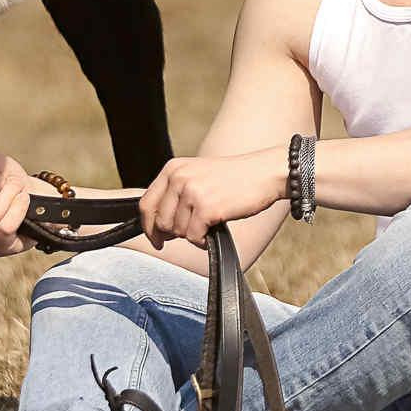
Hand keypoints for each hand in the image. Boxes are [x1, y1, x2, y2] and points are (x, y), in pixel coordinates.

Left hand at [139, 150, 287, 247]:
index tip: (156, 239)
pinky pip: (193, 237)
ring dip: (192, 235)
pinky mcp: (207, 208)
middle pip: (160, 222)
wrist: (264, 173)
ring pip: (177, 231)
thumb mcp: (197, 175)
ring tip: (207, 226)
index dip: (148, 227)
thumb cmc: (234, 178)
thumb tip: (159, 225)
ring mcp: (192, 192)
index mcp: (173, 169)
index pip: (146, 204)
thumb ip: (176, 192)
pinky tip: (212, 232)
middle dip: (173, 234)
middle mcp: (179, 178)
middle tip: (191, 231)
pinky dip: (202, 241)